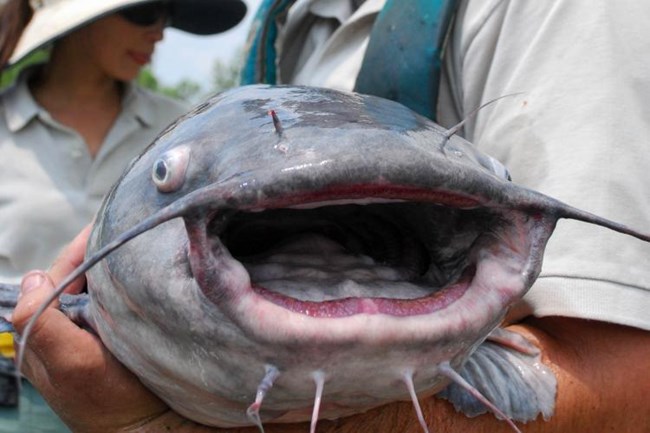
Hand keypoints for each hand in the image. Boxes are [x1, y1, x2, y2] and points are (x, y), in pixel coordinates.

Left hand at [11, 226, 172, 432]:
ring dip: (114, 267)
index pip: (56, 276)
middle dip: (98, 252)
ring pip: (96, 287)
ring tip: (138, 246)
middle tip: (129, 228)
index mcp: (43, 331)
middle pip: (76, 277)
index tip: (107, 224)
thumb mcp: (71, 364)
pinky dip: (126, 285)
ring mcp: (89, 334)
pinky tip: (144, 277)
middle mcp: (62, 330)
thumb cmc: (110, 403)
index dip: (80, 249)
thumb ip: (40, 321)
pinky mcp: (114, 339)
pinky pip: (115, 301)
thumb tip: (32, 277)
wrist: (149, 430)